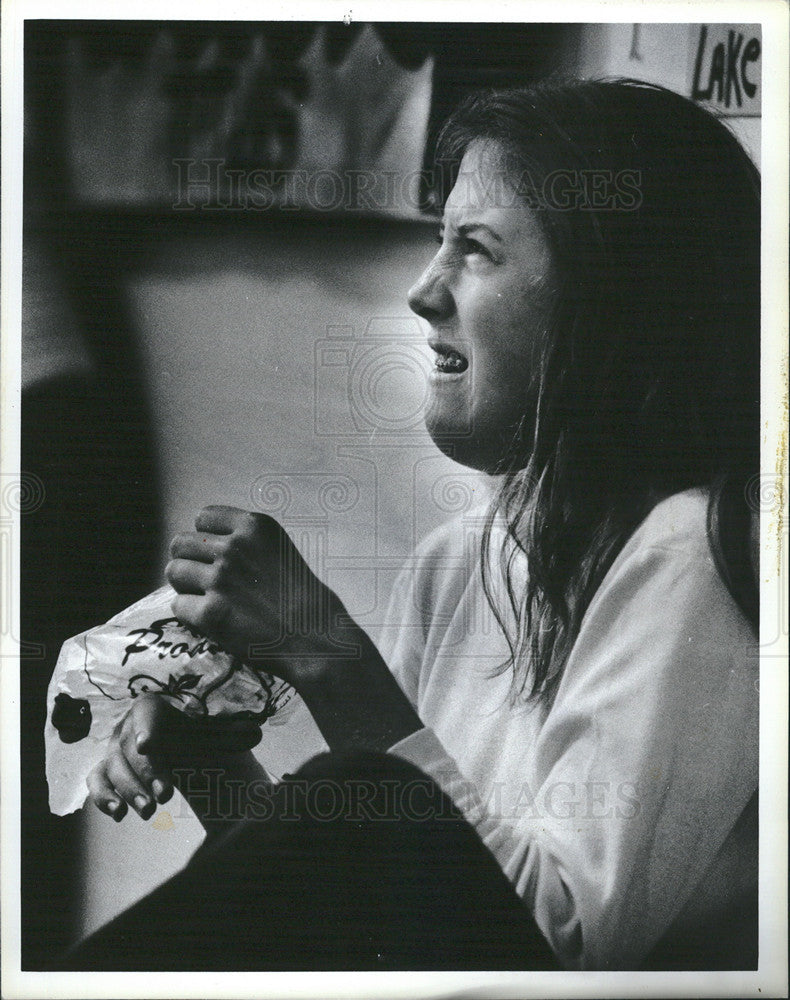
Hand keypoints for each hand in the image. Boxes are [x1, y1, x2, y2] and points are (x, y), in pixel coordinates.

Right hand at [86, 693, 260, 821]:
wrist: (192, 756)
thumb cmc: (203, 739)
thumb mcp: (217, 734)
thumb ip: (234, 733)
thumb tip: (255, 733)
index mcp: (155, 709)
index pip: (146, 713)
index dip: (146, 728)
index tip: (148, 746)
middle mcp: (130, 726)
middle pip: (130, 747)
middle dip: (147, 773)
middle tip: (164, 796)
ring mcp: (116, 750)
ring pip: (112, 767)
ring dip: (128, 789)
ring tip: (148, 810)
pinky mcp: (107, 771)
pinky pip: (97, 780)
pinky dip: (102, 795)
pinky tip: (117, 813)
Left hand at [166, 506, 346, 682]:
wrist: (316, 637)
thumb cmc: (303, 598)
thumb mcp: (280, 549)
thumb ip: (247, 541)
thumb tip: (206, 546)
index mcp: (254, 526)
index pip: (204, 517)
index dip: (205, 537)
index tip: (214, 553)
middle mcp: (234, 547)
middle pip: (181, 543)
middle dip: (188, 560)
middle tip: (202, 579)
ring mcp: (221, 579)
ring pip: (174, 571)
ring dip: (185, 586)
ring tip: (205, 598)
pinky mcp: (210, 613)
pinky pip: (178, 606)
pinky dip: (190, 614)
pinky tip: (210, 620)